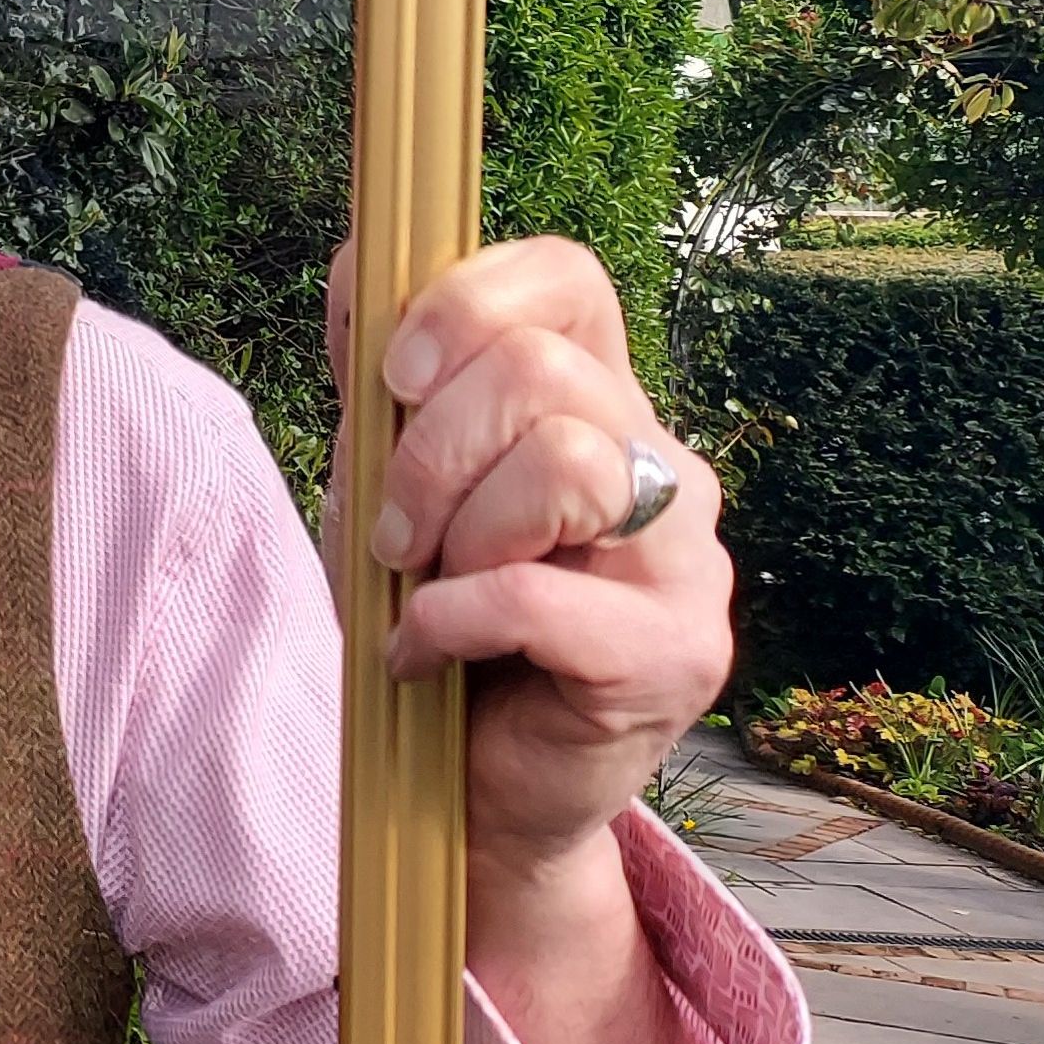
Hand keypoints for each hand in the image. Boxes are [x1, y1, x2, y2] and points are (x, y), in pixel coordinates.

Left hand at [329, 237, 732, 880]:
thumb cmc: (432, 623)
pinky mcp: (677, 652)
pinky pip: (537, 596)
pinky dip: (446, 624)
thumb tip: (357, 253)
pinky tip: (425, 655)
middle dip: (429, 455)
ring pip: (567, 464)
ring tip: (430, 591)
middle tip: (398, 537)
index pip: (569, 278)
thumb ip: (378, 378)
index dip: (471, 300)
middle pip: (546, 373)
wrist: (467, 790)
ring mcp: (687, 559)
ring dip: (455, 537)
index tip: (397, 375)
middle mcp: (664, 465)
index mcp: (600, 403)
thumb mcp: (383, 485)